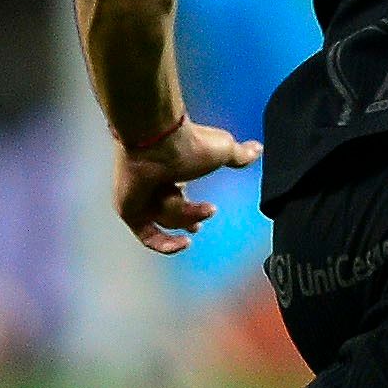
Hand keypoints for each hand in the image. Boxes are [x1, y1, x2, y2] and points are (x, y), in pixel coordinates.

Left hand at [113, 115, 260, 255]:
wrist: (159, 142)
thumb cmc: (189, 144)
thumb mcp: (223, 150)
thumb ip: (239, 154)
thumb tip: (258, 149)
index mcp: (170, 170)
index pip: (180, 195)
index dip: (193, 207)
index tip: (210, 211)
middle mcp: (152, 185)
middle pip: (174, 212)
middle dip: (189, 218)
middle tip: (199, 225)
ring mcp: (139, 198)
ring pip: (168, 221)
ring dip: (188, 215)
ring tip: (202, 209)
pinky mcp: (129, 211)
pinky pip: (148, 237)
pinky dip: (166, 244)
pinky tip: (184, 244)